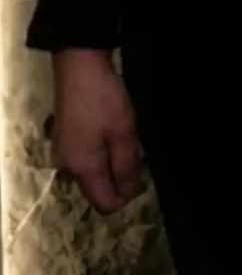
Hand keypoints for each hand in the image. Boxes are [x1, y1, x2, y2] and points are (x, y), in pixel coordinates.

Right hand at [52, 49, 143, 214]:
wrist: (79, 70)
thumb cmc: (104, 102)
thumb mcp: (124, 134)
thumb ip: (127, 167)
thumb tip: (129, 194)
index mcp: (83, 170)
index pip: (105, 204)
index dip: (127, 197)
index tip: (143, 176)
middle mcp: (68, 168)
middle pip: (98, 190)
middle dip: (121, 180)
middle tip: (138, 155)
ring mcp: (64, 155)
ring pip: (94, 174)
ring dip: (113, 165)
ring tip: (128, 142)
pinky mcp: (65, 141)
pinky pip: (87, 160)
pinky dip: (103, 155)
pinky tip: (114, 136)